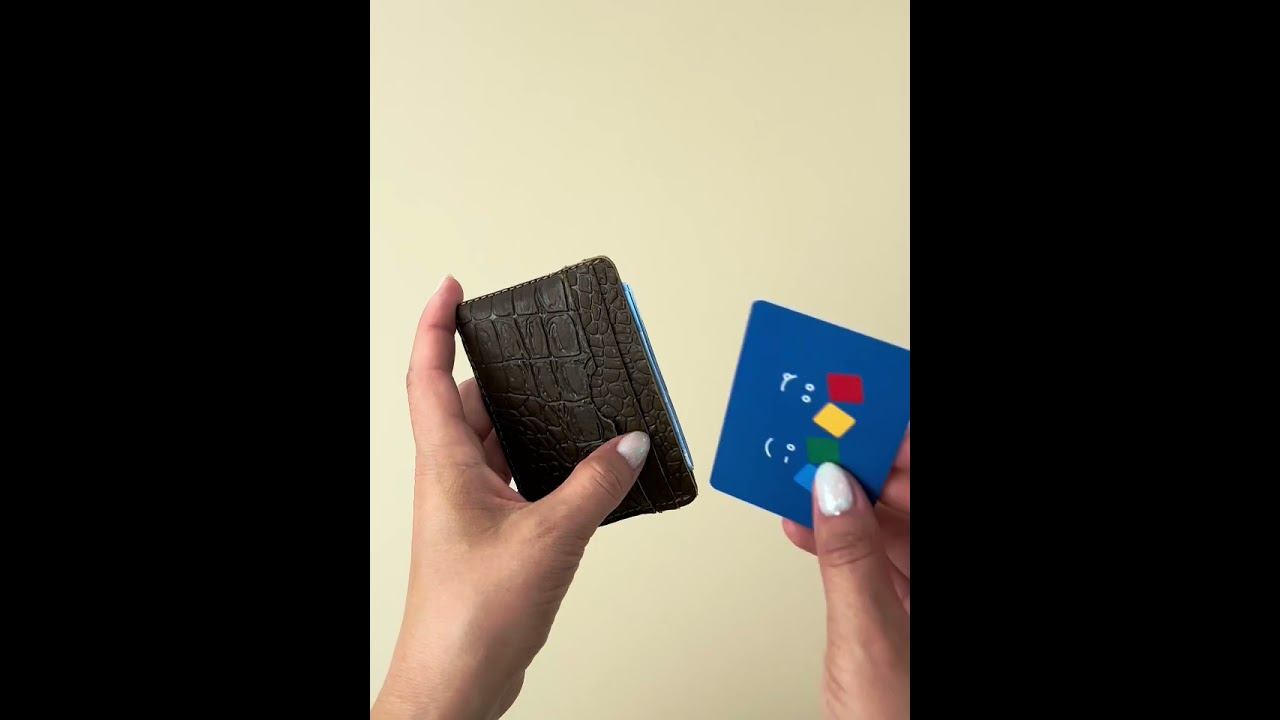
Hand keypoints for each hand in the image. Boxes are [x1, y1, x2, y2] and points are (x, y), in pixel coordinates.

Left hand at [372, 276, 650, 719]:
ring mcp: (469, 509)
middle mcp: (451, 479)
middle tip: (543, 355)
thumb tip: (627, 446)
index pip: (428, 374)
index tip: (451, 289)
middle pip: (470, 406)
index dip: (435, 324)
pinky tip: (584, 476)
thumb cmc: (471, 618)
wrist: (455, 684)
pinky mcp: (491, 537)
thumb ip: (593, 486)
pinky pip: (518, 483)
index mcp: (445, 463)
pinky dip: (546, 471)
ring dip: (530, 429)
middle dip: (505, 379)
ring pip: (497, 446)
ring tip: (576, 412)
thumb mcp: (548, 538)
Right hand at [782, 435, 909, 719]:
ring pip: (885, 521)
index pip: (931, 483)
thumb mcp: (870, 638)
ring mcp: (920, 592)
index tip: (864, 410)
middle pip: (908, 496)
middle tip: (820, 430)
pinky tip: (802, 522)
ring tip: (799, 466)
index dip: (902, 442)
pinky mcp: (896, 610)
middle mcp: (937, 575)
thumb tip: (832, 488)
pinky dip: (832, 535)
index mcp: (946, 574)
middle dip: (863, 460)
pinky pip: (866, 554)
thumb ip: (849, 557)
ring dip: (841, 494)